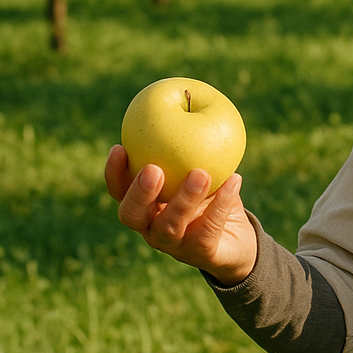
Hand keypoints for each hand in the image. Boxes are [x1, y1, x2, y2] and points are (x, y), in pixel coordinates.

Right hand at [105, 144, 256, 284]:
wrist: (238, 239)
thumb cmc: (213, 195)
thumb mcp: (202, 167)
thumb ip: (190, 145)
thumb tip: (190, 98)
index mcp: (144, 206)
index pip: (118, 191)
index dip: (114, 173)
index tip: (120, 147)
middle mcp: (151, 227)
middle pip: (131, 215)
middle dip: (139, 192)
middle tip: (154, 169)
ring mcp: (174, 245)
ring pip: (170, 225)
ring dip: (185, 198)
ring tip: (201, 173)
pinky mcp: (200, 254)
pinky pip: (209, 229)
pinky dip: (221, 203)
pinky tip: (234, 180)